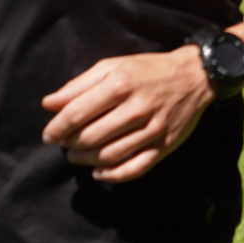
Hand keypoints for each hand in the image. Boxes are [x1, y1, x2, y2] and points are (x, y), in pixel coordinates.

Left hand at [40, 50, 215, 183]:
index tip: (49, 135)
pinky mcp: (164, 146)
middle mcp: (136, 108)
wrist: (195, 76)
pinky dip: (112, 176)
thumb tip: (48, 104)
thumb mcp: (112, 66)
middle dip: (70, 144)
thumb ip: (79, 85)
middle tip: (64, 144)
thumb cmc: (147, 70)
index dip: (57, 128)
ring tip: (76, 157)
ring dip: (85, 161)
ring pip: (109, 155)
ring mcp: (152, 130)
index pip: (76, 114)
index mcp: (120, 84)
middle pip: (90, 137)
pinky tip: (99, 173)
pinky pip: (135, 169)